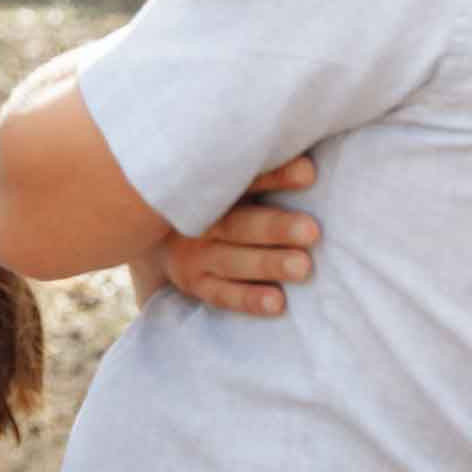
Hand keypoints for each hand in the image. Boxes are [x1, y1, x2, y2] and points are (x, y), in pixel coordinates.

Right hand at [161, 157, 322, 316]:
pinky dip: (248, 298)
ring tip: (302, 268)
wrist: (159, 231)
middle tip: (312, 231)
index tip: (309, 173)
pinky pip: (222, 294)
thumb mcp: (232, 183)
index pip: (246, 180)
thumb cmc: (220, 200)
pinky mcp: (194, 283)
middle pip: (239, 223)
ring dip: (268, 264)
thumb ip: (266, 174)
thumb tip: (310, 168)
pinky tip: (277, 303)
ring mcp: (193, 255)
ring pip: (232, 260)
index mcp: (209, 188)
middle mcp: (199, 221)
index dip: (277, 175)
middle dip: (276, 227)